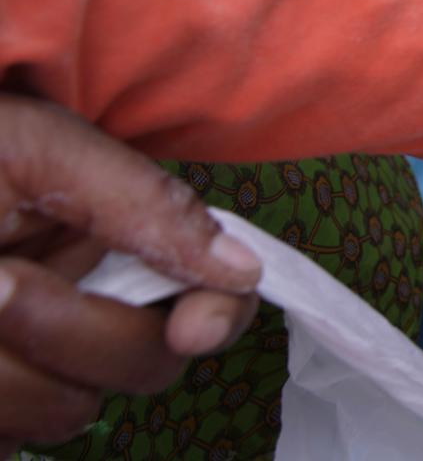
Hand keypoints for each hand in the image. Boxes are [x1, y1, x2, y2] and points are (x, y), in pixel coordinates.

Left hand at [0, 97, 259, 451]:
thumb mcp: (31, 149)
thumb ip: (139, 201)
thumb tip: (239, 268)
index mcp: (108, 240)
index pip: (210, 295)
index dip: (216, 315)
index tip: (191, 324)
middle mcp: (77, 307)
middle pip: (140, 363)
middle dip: (75, 326)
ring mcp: (18, 369)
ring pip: (58, 411)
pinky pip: (0, 434)